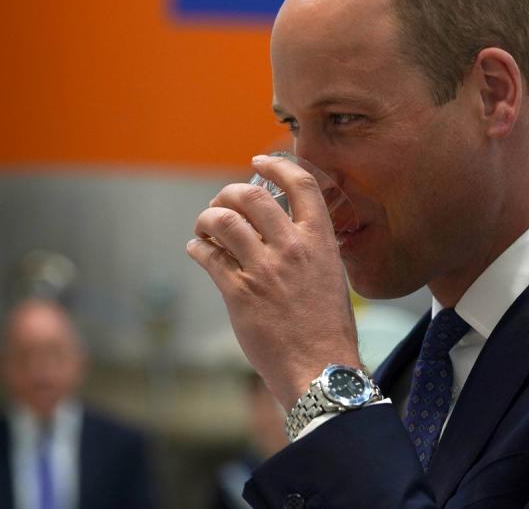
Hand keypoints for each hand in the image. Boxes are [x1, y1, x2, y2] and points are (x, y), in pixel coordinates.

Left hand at [187, 154, 361, 409]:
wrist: (320, 367)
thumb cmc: (328, 327)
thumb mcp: (331, 275)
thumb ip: (311, 248)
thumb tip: (285, 230)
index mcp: (320, 240)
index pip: (301, 184)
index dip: (277, 165)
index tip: (259, 161)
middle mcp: (292, 248)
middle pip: (250, 196)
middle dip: (228, 193)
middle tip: (222, 202)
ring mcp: (264, 270)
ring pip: (223, 221)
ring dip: (207, 218)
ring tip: (206, 227)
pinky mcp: (239, 293)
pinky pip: (208, 256)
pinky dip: (197, 247)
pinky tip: (198, 250)